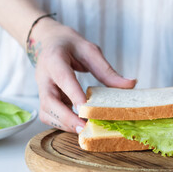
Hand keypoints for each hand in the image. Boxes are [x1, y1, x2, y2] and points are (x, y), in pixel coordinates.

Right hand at [29, 18, 136, 132]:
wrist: (49, 42)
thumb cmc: (70, 45)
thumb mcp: (90, 50)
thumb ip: (106, 70)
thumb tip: (130, 85)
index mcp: (54, 59)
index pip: (63, 77)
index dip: (73, 94)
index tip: (85, 108)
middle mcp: (43, 76)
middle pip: (49, 101)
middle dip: (66, 117)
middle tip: (84, 128)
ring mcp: (41, 89)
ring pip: (46, 112)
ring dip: (64, 123)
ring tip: (84, 129)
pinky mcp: (44, 98)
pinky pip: (49, 115)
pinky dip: (62, 123)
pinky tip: (78, 124)